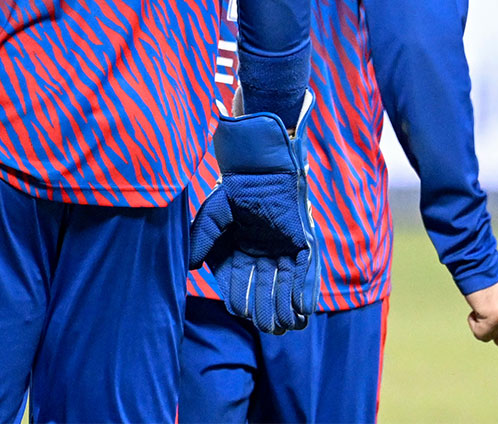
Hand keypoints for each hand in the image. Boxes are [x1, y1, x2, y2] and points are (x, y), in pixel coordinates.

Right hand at [189, 98, 317, 334]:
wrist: (259, 168)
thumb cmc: (234, 190)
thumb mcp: (211, 218)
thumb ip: (200, 241)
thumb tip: (190, 268)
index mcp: (240, 253)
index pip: (239, 284)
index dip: (239, 299)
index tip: (239, 312)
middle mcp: (264, 254)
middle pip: (265, 290)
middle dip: (266, 311)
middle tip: (269, 330)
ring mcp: (285, 248)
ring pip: (287, 284)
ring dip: (288, 307)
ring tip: (288, 327)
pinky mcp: (303, 240)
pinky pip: (306, 269)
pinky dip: (305, 289)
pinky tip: (304, 308)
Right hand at [464, 267, 497, 345]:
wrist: (478, 262)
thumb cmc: (486, 275)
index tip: (490, 312)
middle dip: (490, 329)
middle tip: (484, 309)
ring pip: (490, 338)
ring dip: (481, 325)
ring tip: (480, 305)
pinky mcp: (496, 317)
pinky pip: (480, 334)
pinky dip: (473, 322)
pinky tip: (476, 306)